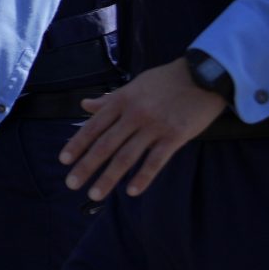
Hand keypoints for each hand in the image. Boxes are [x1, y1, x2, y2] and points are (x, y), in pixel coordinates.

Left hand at [60, 59, 226, 200]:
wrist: (204, 74)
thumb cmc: (167, 80)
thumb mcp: (134, 85)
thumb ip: (110, 99)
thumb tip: (85, 105)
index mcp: (122, 101)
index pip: (94, 126)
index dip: (77, 144)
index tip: (64, 161)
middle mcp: (134, 115)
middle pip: (105, 145)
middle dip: (86, 166)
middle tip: (71, 184)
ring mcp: (154, 126)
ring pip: (126, 156)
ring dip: (108, 177)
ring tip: (94, 195)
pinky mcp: (175, 136)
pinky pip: (156, 161)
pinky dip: (143, 177)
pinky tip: (132, 191)